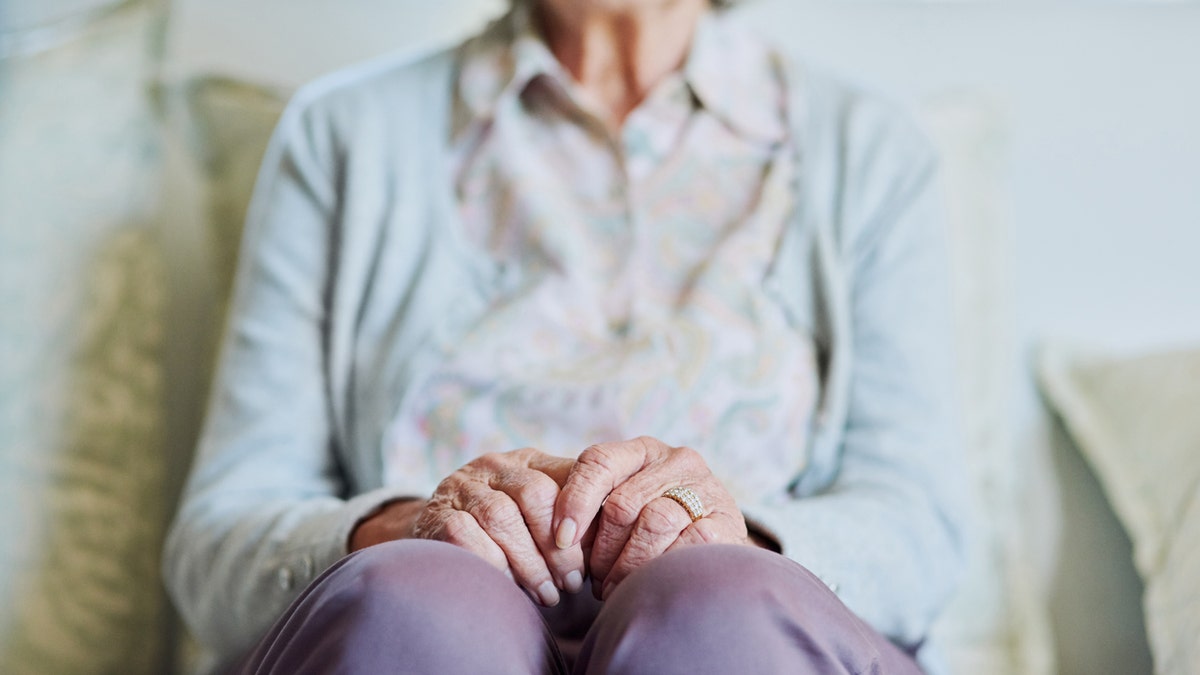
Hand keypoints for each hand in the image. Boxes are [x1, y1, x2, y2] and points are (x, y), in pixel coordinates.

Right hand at [409, 448, 583, 606]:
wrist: (439, 532)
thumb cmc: (505, 529)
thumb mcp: (538, 511)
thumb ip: (572, 515)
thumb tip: (613, 541)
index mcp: (527, 461)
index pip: (566, 476)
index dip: (583, 518)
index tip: (592, 562)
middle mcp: (494, 466)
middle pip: (534, 494)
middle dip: (557, 545)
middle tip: (571, 584)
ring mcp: (462, 488)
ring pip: (502, 517)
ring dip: (529, 563)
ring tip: (548, 595)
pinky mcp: (438, 516)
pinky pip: (467, 537)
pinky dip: (495, 566)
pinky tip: (510, 589)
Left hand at [553, 436, 751, 599]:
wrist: (716, 554)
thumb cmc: (653, 531)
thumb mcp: (623, 507)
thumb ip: (593, 510)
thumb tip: (558, 535)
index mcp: (643, 451)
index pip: (598, 461)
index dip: (574, 501)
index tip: (561, 539)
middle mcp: (676, 461)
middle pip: (621, 503)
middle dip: (600, 549)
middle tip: (593, 579)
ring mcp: (705, 488)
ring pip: (652, 523)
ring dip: (626, 565)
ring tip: (613, 588)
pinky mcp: (725, 521)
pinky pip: (684, 545)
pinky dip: (658, 568)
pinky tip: (647, 583)